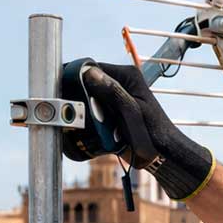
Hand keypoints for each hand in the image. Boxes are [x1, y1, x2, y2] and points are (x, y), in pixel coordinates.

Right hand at [64, 60, 215, 200]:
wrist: (161, 155)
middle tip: (79, 111)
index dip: (75, 76)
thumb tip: (89, 72)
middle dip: (80, 98)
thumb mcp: (131, 111)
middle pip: (87, 84)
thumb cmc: (152, 133)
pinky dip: (88, 121)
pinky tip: (90, 129)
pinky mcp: (111, 113)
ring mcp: (115, 99)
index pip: (92, 67)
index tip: (61, 88)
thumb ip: (112, 91)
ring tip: (91, 124)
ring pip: (87, 99)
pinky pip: (92, 112)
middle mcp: (119, 83)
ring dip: (84, 112)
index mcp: (127, 75)